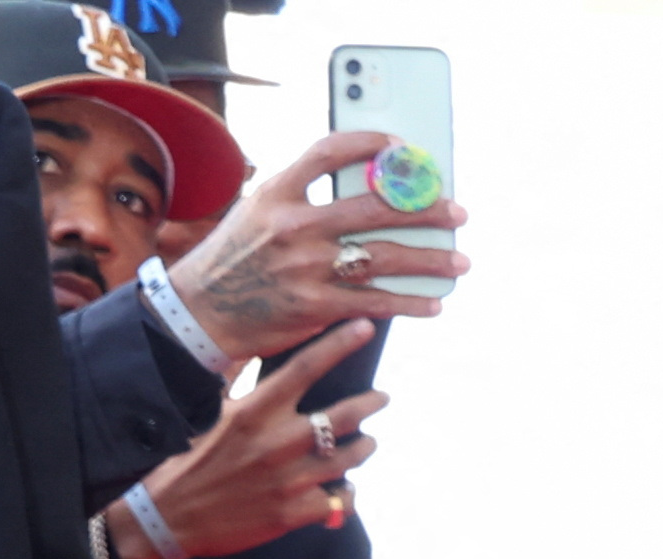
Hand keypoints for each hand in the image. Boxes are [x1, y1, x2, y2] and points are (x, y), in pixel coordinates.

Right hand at [140, 328, 381, 558]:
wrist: (172, 515)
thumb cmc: (190, 459)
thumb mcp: (211, 413)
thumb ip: (236, 381)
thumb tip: (246, 344)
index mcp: (255, 411)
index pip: (305, 368)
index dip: (340, 344)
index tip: (365, 327)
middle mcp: (277, 442)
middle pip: (344, 415)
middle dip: (371, 403)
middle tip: (381, 397)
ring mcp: (290, 479)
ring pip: (351, 457)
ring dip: (364, 447)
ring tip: (366, 442)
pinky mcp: (296, 512)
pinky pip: (341, 500)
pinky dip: (346, 494)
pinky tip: (342, 489)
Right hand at [164, 133, 468, 357]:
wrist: (202, 309)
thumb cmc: (239, 257)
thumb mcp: (258, 212)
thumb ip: (302, 197)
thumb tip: (365, 188)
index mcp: (277, 193)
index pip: (327, 153)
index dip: (369, 145)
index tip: (403, 147)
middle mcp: (293, 225)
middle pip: (374, 207)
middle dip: (424, 208)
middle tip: (457, 211)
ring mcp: (306, 266)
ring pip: (385, 258)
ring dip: (431, 260)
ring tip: (460, 260)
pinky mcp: (316, 305)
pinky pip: (376, 302)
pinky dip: (411, 304)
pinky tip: (433, 302)